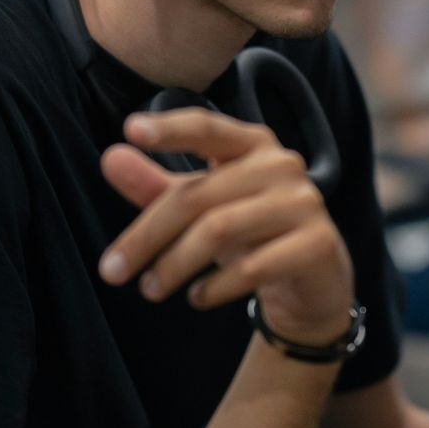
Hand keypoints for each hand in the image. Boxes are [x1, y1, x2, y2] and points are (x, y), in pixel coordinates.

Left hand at [99, 109, 353, 347]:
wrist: (314, 284)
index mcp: (252, 145)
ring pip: (220, 230)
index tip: (131, 131)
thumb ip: (156, 186)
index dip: (171, 129)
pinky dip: (216, 287)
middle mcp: (281, 165)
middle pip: (197, 196)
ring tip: (149, 289)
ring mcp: (304, 203)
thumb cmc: (251, 235)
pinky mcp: (317, 244)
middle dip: (147, 236)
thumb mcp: (201, 210)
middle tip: (111, 271)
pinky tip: (196, 298)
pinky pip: (253, 266)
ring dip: (175, 265)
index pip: (207, 129)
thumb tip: (110, 158)